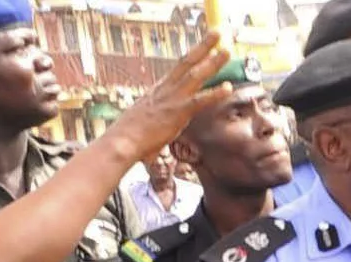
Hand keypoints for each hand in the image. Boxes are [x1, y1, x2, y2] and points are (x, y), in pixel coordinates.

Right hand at [102, 35, 233, 162]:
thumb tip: (161, 117)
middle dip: (203, 46)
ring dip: (212, 63)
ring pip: (195, 75)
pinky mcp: (177, 113)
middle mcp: (167, 89)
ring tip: (226, 51)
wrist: (123, 140)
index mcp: (160, 88)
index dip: (194, 54)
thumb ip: (158, 112)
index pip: (180, 66)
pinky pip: (199, 101)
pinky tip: (227, 87)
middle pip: (187, 62)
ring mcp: (172, 99)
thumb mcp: (146, 116)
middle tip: (217, 33)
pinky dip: (214, 94)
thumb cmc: (132, 134)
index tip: (206, 44)